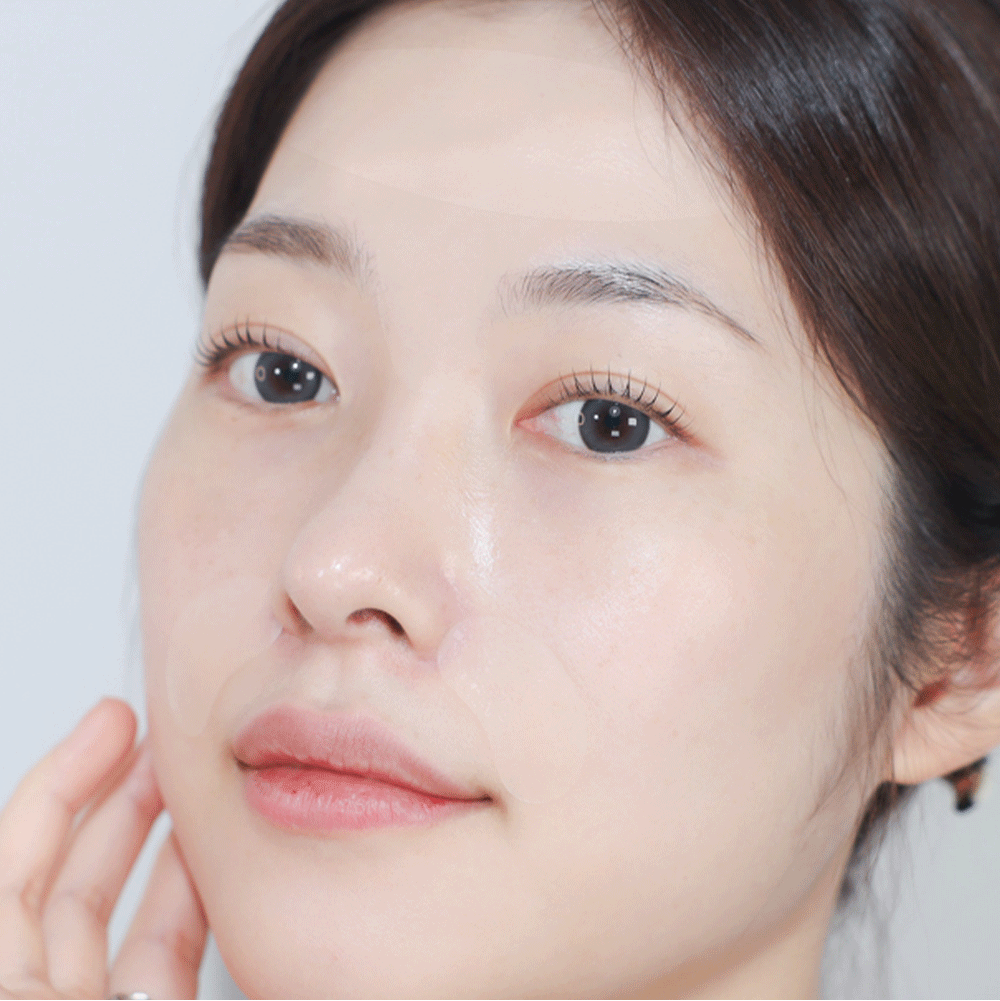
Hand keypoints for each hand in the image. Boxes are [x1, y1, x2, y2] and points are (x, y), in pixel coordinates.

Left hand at [0, 699, 206, 998]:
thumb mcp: (15, 983)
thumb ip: (22, 895)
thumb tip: (35, 862)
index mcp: (1, 984)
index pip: (12, 865)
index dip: (59, 782)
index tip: (110, 723)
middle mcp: (36, 997)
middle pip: (68, 879)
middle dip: (118, 793)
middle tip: (161, 737)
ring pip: (125, 915)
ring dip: (168, 839)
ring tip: (200, 784)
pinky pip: (169, 953)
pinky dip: (197, 898)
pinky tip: (221, 858)